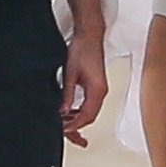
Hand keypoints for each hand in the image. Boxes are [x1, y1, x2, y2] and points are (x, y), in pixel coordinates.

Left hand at [59, 31, 107, 147]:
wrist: (90, 36)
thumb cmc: (82, 49)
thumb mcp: (70, 73)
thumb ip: (68, 94)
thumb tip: (63, 110)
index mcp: (97, 89)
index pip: (87, 115)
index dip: (75, 125)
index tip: (64, 130)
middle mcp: (101, 91)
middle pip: (90, 116)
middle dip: (77, 125)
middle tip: (64, 130)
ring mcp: (100, 89)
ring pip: (90, 111)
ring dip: (78, 119)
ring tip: (65, 123)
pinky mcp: (97, 85)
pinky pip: (90, 104)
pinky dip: (80, 111)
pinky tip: (71, 112)